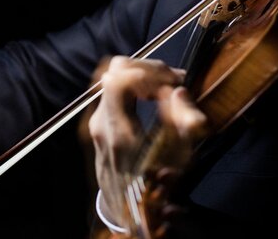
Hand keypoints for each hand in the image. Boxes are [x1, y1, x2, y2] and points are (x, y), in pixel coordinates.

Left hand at [87, 56, 205, 228]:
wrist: (125, 210)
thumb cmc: (155, 186)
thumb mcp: (177, 161)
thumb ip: (182, 124)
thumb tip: (179, 91)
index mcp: (118, 132)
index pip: (120, 80)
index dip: (149, 71)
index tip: (174, 82)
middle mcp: (101, 122)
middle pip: (115, 69)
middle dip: (148, 67)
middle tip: (174, 80)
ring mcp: (95, 120)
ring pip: (113, 75)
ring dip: (142, 72)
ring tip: (166, 85)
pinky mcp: (98, 120)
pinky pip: (113, 87)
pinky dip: (134, 82)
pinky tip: (153, 94)